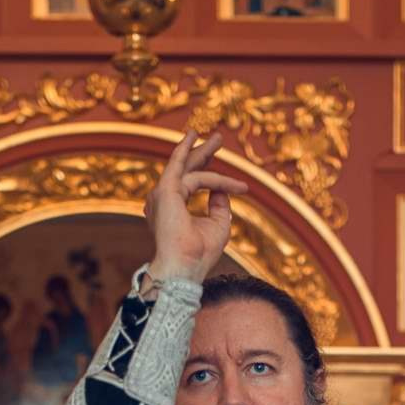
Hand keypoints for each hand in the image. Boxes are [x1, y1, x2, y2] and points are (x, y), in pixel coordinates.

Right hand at [145, 132, 249, 284]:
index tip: (243, 187)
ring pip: (186, 166)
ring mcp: (161, 194)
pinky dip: (196, 158)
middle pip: (185, 169)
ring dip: (203, 151)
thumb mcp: (218, 225)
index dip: (217, 180)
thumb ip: (219, 205)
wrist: (185, 267)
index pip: (193, 184)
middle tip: (218, 138)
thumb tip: (222, 189)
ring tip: (218, 137)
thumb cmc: (199, 253)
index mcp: (172, 208)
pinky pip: (188, 170)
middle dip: (203, 153)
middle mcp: (162, 199)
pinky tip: (195, 139)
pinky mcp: (166, 191)